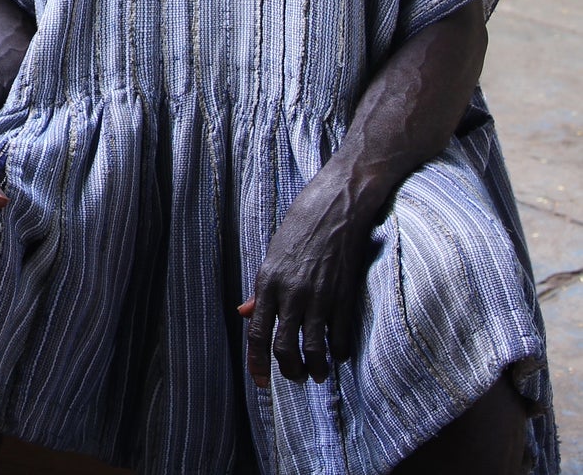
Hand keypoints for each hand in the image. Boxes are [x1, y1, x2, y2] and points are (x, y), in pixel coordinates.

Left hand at [240, 169, 373, 386]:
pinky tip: (337, 354)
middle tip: (295, 378)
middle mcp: (290, 293)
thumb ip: (261, 290)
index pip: (257, 332)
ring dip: (316, 369)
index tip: (261, 382)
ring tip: (317, 374)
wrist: (335, 206)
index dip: (257, 362)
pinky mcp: (343, 297)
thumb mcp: (273, 254)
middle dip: (288, 371)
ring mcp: (318, 296)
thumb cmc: (300, 227)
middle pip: (284, 347)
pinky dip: (338, 353)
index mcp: (268, 281)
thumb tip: (246, 314)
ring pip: (313, 349)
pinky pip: (339, 338)